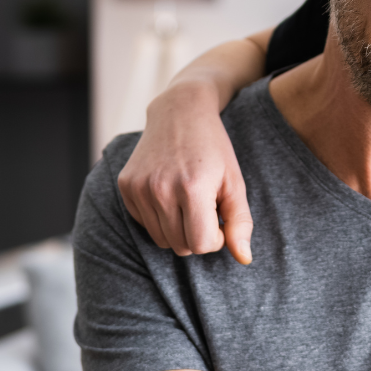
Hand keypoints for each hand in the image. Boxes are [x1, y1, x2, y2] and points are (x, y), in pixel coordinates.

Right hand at [116, 81, 253, 263]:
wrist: (180, 111)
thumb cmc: (214, 150)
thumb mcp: (235, 183)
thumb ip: (241, 223)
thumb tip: (244, 259)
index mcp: (192, 188)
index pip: (202, 245)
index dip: (216, 238)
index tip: (220, 218)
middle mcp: (160, 189)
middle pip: (181, 246)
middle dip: (198, 235)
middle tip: (206, 208)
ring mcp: (139, 187)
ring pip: (162, 240)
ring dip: (179, 229)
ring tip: (189, 201)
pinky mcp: (126, 186)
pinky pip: (145, 224)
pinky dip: (160, 217)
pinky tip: (169, 192)